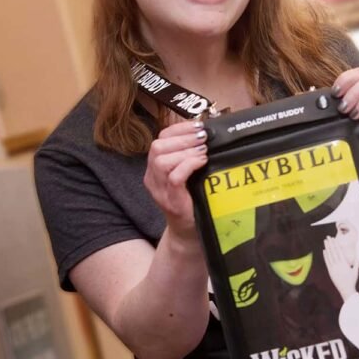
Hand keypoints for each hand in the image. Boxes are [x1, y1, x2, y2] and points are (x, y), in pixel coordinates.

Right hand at [143, 120, 207, 238]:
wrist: (188, 232)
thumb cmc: (190, 199)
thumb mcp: (187, 173)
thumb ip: (189, 155)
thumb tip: (205, 132)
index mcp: (154, 167)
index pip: (160, 139)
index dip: (179, 129)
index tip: (198, 125)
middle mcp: (152, 177)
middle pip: (157, 147)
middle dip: (183, 138)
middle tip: (203, 137)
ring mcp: (160, 191)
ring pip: (163, 161)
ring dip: (186, 151)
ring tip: (203, 151)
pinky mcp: (171, 201)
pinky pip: (174, 177)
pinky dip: (189, 165)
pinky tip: (202, 162)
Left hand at [323, 222, 358, 301]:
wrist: (346, 289)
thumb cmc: (351, 280)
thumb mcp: (355, 271)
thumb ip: (356, 263)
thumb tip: (357, 256)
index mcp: (344, 263)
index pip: (339, 251)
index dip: (336, 244)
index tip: (333, 239)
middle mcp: (338, 264)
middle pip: (333, 252)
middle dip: (330, 244)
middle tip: (328, 237)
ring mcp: (333, 268)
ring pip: (329, 256)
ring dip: (327, 248)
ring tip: (325, 242)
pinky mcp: (330, 271)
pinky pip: (327, 262)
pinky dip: (325, 256)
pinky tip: (324, 251)